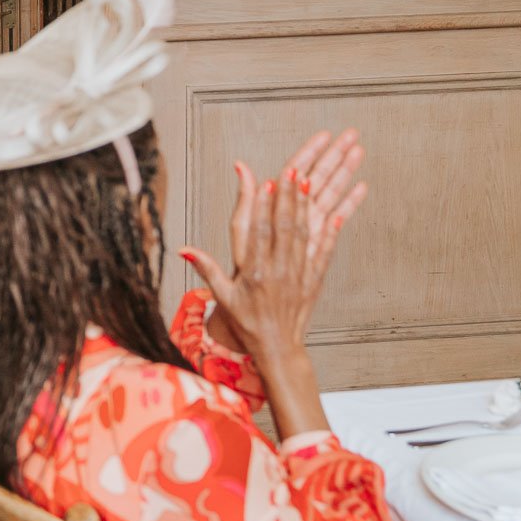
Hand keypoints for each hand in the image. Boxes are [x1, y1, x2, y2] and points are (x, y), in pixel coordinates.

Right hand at [182, 139, 366, 369]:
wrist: (278, 348)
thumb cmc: (248, 321)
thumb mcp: (223, 297)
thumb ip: (205, 269)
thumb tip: (184, 249)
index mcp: (255, 274)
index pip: (259, 234)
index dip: (263, 208)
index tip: (266, 185)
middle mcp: (280, 271)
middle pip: (285, 228)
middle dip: (289, 197)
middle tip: (293, 171)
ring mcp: (299, 275)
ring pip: (305, 234)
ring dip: (308, 205)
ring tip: (311, 180)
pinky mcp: (314, 279)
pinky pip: (324, 250)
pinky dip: (330, 229)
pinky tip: (336, 210)